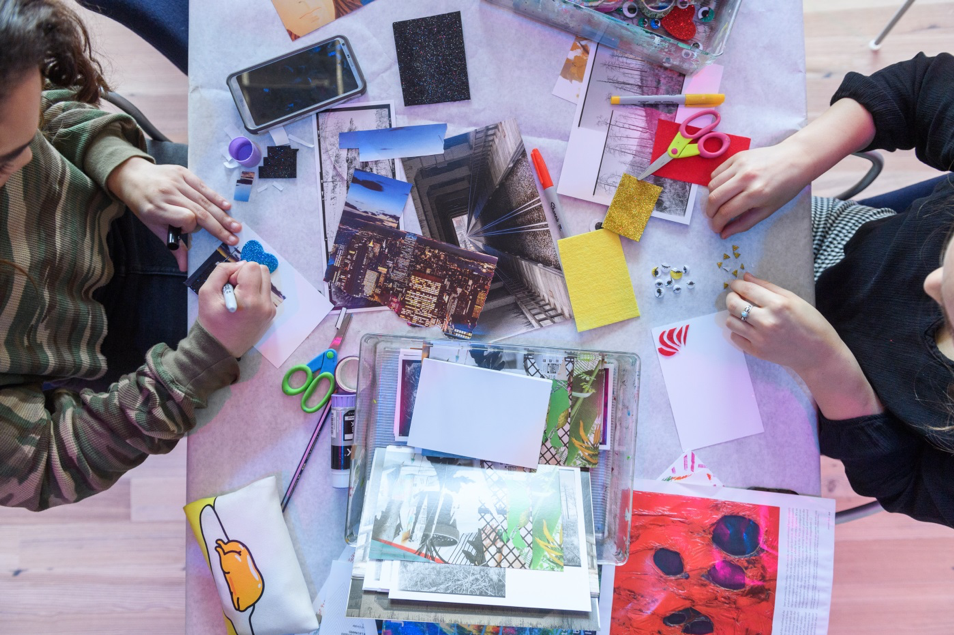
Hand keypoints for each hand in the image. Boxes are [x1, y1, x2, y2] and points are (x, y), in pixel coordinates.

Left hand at [106, 157, 241, 270]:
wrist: (133, 176)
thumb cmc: (144, 205)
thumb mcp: (153, 226)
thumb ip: (172, 245)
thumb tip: (184, 267)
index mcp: (156, 208)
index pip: (184, 218)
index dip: (191, 227)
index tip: (188, 231)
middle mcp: (167, 193)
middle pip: (199, 211)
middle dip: (219, 227)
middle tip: (234, 239)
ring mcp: (176, 181)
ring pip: (204, 200)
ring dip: (222, 215)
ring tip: (236, 227)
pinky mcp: (183, 172)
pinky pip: (203, 186)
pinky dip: (216, 197)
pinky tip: (227, 207)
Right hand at [197, 261, 276, 357]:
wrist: (219, 349)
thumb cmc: (211, 322)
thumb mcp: (207, 292)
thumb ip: (222, 271)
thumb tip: (241, 263)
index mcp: (250, 300)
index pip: (252, 266)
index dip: (238, 271)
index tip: (230, 285)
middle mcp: (265, 305)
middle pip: (263, 270)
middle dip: (247, 274)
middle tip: (234, 289)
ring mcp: (270, 311)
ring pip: (266, 280)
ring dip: (252, 283)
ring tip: (239, 297)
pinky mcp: (271, 314)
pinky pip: (266, 293)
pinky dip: (255, 293)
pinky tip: (244, 305)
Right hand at [706, 142, 811, 238]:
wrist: (796, 159)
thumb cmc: (785, 187)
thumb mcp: (768, 210)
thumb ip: (744, 223)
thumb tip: (724, 234)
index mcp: (756, 193)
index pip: (726, 212)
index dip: (717, 224)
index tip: (716, 229)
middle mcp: (746, 178)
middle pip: (714, 198)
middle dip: (710, 212)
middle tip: (713, 218)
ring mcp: (740, 165)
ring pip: (712, 185)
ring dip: (712, 197)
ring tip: (720, 203)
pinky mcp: (737, 156)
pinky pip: (716, 172)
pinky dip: (715, 183)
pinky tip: (724, 188)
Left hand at [725, 273, 882, 419]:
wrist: (818, 354)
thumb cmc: (811, 323)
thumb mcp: (794, 299)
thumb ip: (768, 287)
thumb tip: (746, 277)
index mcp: (778, 304)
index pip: (746, 289)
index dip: (737, 284)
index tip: (735, 283)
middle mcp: (766, 321)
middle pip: (733, 304)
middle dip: (731, 297)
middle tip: (736, 296)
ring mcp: (760, 338)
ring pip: (730, 321)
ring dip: (734, 314)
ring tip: (744, 313)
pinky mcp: (757, 352)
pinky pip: (735, 337)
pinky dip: (738, 330)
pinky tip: (748, 328)